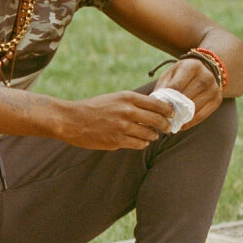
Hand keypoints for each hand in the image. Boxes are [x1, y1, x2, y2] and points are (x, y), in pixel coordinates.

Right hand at [57, 90, 174, 150]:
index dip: (168, 111)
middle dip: (165, 125)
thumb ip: (132, 103)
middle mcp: (127, 111)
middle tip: (167, 128)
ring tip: (151, 135)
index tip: (171, 114)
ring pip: (149, 134)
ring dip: (153, 136)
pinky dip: (142, 143)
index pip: (157, 104)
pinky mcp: (117, 141)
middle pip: (157, 120)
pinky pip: (139, 144)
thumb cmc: (92, 108)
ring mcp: (122, 127)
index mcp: (127, 97)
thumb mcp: (114, 98)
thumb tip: (154, 109)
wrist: (71, 120)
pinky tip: (140, 141)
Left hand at [151, 56, 223, 129]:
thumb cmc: (182, 74)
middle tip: (163, 118)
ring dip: (181, 117)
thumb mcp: (171, 74)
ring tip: (170, 123)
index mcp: (192, 66)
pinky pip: (203, 115)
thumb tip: (155, 103)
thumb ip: (163, 86)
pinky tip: (181, 125)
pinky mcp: (218, 99)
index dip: (167, 98)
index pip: (177, 86)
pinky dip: (191, 122)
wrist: (207, 70)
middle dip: (174, 109)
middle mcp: (206, 76)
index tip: (159, 108)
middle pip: (187, 97)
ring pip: (195, 107)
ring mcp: (214, 88)